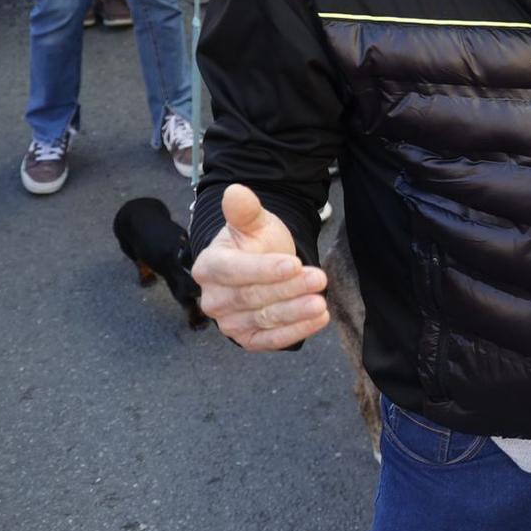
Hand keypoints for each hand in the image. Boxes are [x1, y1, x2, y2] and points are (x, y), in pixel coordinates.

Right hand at [192, 183, 330, 350]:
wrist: (262, 267)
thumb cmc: (255, 243)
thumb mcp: (254, 222)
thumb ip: (246, 210)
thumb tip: (235, 191)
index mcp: (209, 266)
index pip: (235, 270)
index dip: (265, 269)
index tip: (294, 264)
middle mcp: (213, 298)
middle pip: (253, 296)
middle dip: (289, 288)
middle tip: (319, 279)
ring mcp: (229, 322)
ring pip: (265, 318)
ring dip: (295, 312)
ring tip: (321, 303)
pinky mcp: (247, 339)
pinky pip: (270, 340)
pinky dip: (296, 332)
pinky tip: (318, 320)